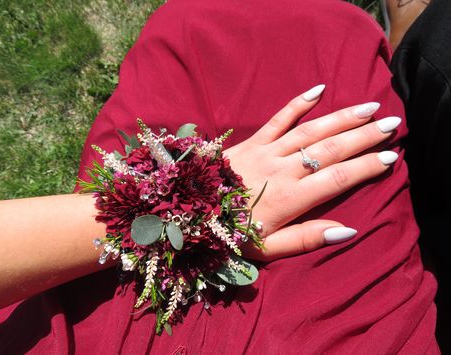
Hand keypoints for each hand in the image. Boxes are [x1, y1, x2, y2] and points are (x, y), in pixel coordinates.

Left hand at [224, 85, 400, 260]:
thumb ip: (306, 239)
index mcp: (289, 199)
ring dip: (342, 117)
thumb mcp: (266, 248)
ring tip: (369, 106)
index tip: (390, 157)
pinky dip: (297, 104)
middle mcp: (282, 170)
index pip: (337, 178)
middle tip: (393, 124)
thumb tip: (347, 230)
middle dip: (364, 136)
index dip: (365, 167)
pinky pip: (277, 118)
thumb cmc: (228, 233)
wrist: (185, 209)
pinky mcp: (251, 141)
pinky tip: (318, 90)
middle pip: (330, 149)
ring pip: (310, 131)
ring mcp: (266, 151)